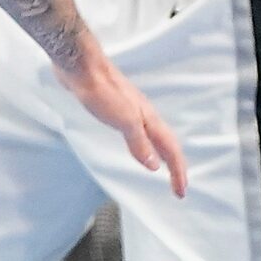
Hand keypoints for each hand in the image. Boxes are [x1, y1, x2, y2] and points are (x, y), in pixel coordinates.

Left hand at [56, 52, 187, 196]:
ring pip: (153, 136)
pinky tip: (136, 144)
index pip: (170, 150)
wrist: (81, 67)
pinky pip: (138, 132)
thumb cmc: (101, 90)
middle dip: (174, 166)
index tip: (180, 193)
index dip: (177, 173)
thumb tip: (154, 166)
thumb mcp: (124, 120)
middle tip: (177, 186)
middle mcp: (144, 115)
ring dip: (161, 154)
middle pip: (166, 144)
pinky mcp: (116, 107)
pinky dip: (143, 144)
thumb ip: (139, 143)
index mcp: (149, 119)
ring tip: (162, 167)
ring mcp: (131, 110)